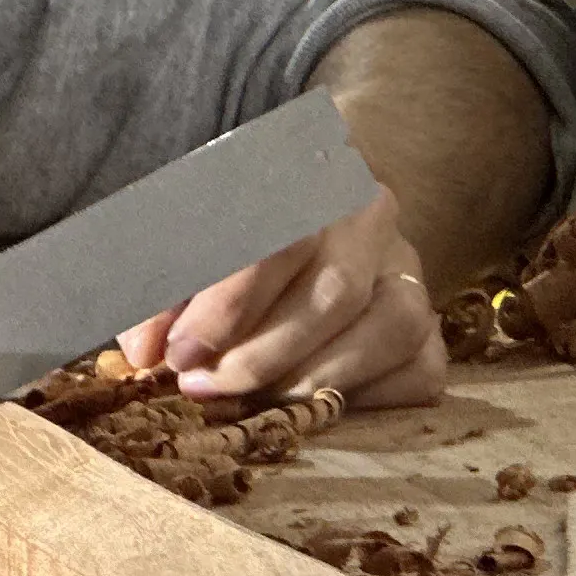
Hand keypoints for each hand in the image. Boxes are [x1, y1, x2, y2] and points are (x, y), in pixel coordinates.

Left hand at [115, 185, 444, 411]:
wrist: (302, 214)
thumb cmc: (223, 227)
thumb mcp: (181, 237)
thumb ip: (159, 287)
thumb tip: (145, 353)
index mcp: (308, 168)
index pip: (279, 237)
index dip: (227, 305)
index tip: (178, 352)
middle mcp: (371, 214)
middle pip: (336, 291)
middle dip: (261, 354)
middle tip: (203, 386)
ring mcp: (409, 271)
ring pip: (390, 328)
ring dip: (312, 379)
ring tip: (251, 402)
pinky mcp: (430, 327)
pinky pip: (421, 370)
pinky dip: (367, 399)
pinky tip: (311, 407)